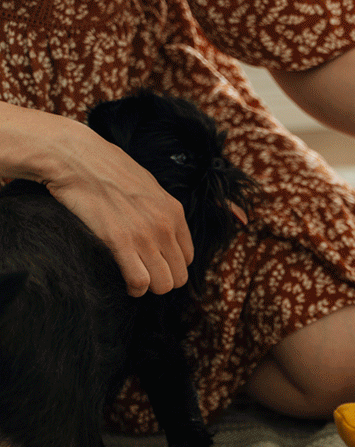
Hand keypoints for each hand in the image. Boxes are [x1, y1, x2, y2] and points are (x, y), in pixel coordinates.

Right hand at [9, 110, 192, 296]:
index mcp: (174, 212)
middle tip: (144, 276)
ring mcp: (145, 235)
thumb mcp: (147, 186)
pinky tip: (126, 285)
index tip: (154, 265)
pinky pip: (139, 281)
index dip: (171, 266)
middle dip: (162, 281)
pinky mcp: (120, 241)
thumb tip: (161, 230)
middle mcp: (165, 226)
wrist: (76, 157)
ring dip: (149, 288)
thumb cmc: (106, 169)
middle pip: (178, 275)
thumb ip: (158, 210)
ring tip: (135, 282)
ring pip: (163, 284)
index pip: (187, 257)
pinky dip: (134, 289)